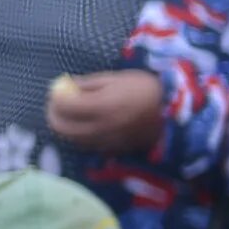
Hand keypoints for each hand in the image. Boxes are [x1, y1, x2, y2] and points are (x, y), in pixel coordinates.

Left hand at [46, 71, 166, 153]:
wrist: (173, 114)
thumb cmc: (145, 89)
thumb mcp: (116, 78)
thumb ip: (87, 84)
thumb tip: (64, 86)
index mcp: (100, 106)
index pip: (63, 106)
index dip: (54, 98)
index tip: (57, 90)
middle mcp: (99, 128)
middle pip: (61, 128)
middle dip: (54, 115)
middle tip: (58, 104)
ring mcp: (105, 142)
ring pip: (71, 139)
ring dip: (65, 126)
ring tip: (72, 113)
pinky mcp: (112, 150)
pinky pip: (86, 145)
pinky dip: (79, 135)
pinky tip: (86, 124)